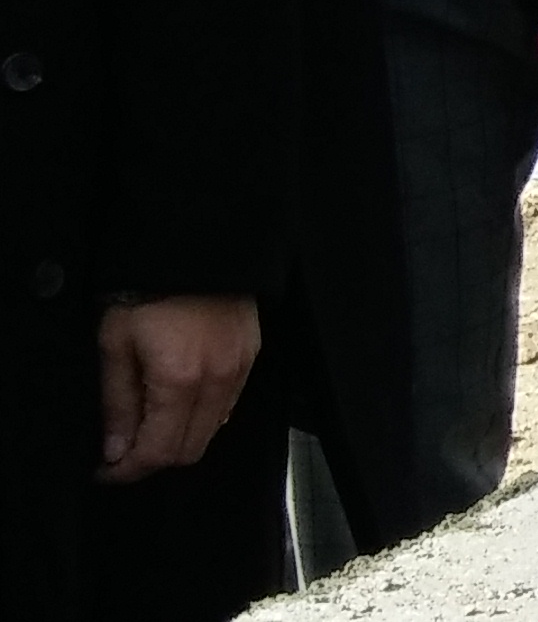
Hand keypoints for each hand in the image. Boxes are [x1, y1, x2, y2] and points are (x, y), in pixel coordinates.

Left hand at [97, 295, 255, 480]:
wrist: (194, 249)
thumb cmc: (147, 290)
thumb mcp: (115, 344)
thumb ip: (117, 403)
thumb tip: (115, 449)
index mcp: (179, 380)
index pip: (159, 451)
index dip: (129, 470)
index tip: (105, 470)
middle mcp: (217, 381)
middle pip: (190, 450)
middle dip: (153, 460)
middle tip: (122, 453)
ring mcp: (239, 370)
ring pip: (212, 432)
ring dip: (178, 440)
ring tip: (147, 427)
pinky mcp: (250, 358)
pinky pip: (228, 406)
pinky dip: (201, 418)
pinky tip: (177, 404)